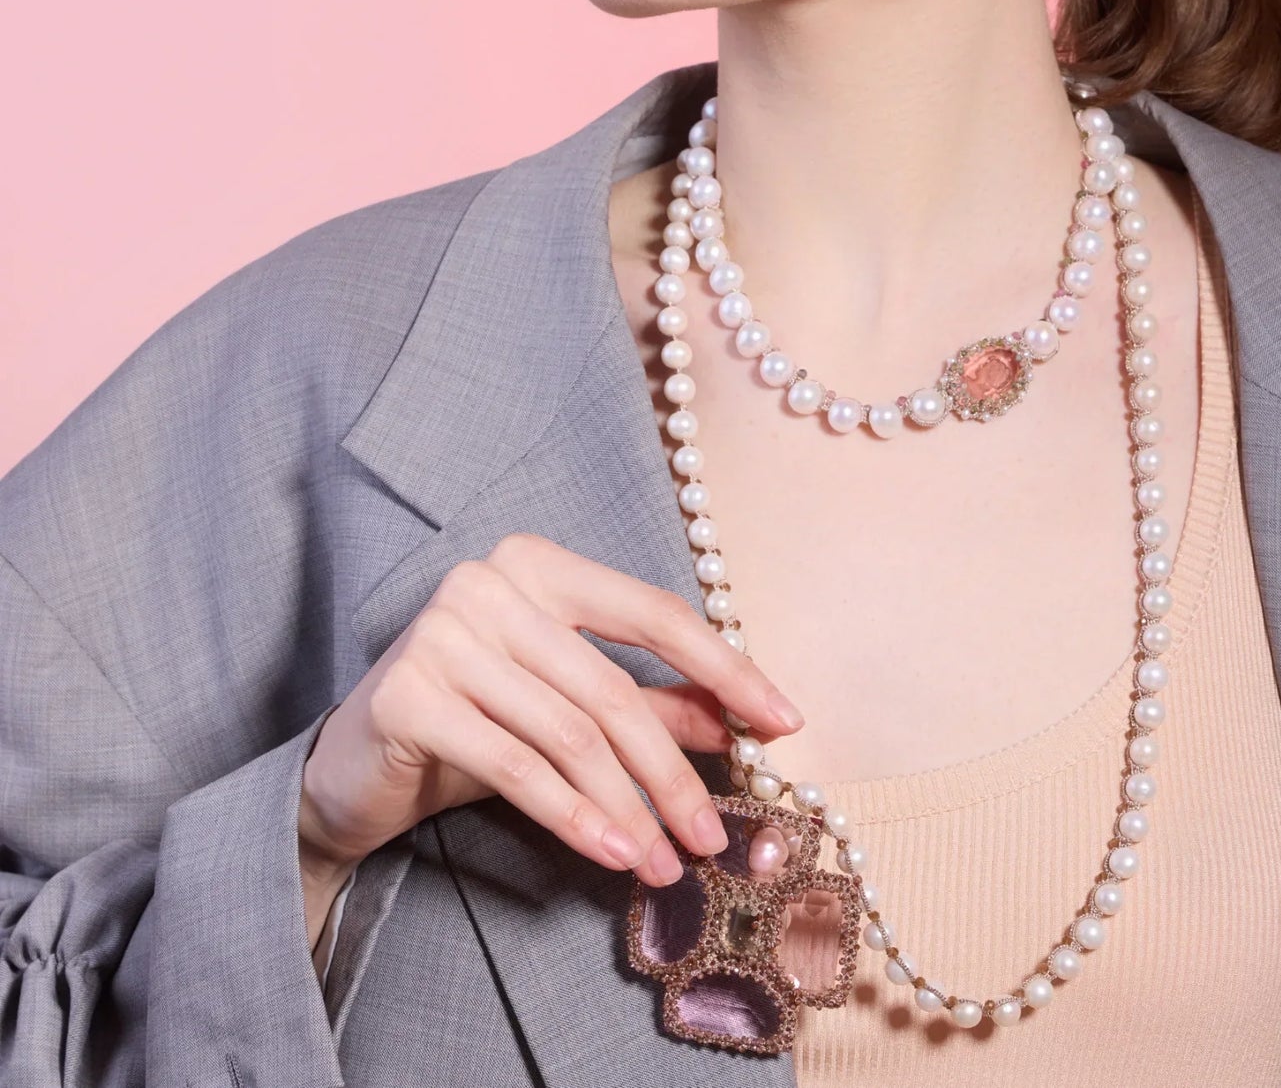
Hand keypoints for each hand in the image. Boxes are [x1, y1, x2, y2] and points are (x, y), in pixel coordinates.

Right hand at [297, 532, 803, 890]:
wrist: (348, 771)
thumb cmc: (470, 726)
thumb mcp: (566, 710)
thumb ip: (651, 705)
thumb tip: (743, 724)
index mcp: (538, 564)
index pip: (652, 613)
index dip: (725, 668)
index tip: (785, 722)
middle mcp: (489, 582)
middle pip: (612, 688)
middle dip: (674, 772)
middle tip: (713, 836)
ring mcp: (444, 632)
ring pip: (570, 734)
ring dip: (630, 808)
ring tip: (667, 864)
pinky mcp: (408, 694)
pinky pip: (516, 765)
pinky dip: (574, 816)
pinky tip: (612, 855)